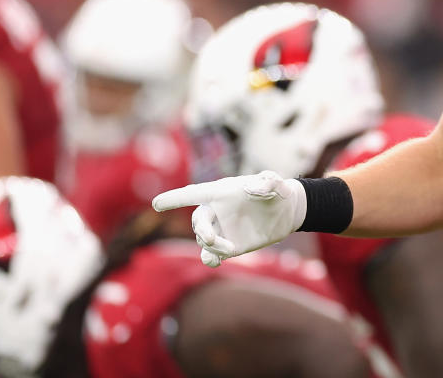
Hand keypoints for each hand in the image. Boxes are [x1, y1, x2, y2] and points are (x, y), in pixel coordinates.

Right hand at [152, 171, 306, 267]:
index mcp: (221, 192)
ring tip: (228, 248)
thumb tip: (254, 187)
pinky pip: (211, 254)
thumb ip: (268, 182)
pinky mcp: (229, 246)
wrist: (286, 211)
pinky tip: (216, 260)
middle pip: (198, 221)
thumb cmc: (277, 191)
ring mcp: (221, 229)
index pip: (193, 194)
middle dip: (201, 230)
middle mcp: (216, 211)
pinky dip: (210, 258)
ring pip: (203, 240)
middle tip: (213, 239)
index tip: (156, 204)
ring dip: (210, 245)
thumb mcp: (276, 184)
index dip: (174, 198)